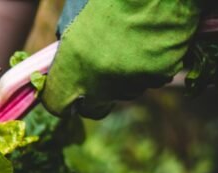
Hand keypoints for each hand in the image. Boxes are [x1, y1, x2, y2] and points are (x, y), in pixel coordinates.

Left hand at [42, 0, 200, 117]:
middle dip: (93, 97)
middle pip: (93, 108)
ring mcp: (131, 84)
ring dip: (124, 78)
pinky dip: (151, 64)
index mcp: (72, 71)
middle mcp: (100, 86)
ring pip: (125, 92)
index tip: (66, 91)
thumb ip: (67, 48)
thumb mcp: (72, 18)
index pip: (57, 105)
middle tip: (99, 72)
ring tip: (129, 43)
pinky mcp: (160, 75)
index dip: (60, 99)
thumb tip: (65, 63)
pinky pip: (152, 78)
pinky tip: (150, 39)